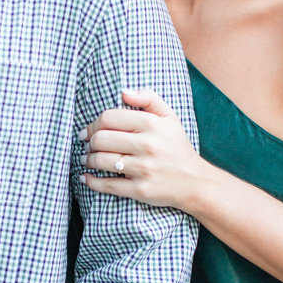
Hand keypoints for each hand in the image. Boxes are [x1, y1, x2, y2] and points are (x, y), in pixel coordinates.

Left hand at [80, 89, 203, 208]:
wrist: (195, 181)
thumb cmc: (177, 147)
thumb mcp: (169, 117)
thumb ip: (149, 98)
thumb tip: (123, 92)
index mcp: (152, 124)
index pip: (109, 118)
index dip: (93, 124)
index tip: (88, 131)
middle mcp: (148, 145)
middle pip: (101, 139)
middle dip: (89, 143)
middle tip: (87, 145)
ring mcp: (144, 169)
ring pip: (101, 161)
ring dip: (88, 160)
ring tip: (87, 159)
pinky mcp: (140, 190)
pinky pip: (107, 185)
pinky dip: (91, 181)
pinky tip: (86, 177)